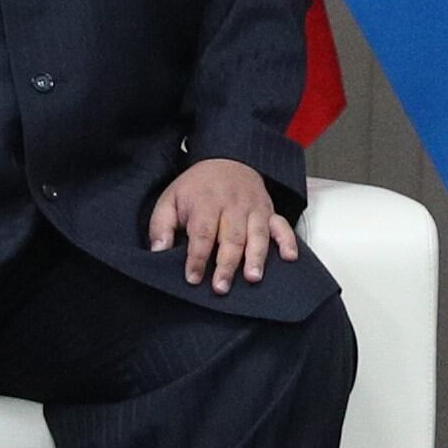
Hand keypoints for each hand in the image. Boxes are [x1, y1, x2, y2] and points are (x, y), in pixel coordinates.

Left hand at [148, 157, 298, 293]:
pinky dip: (288, 241)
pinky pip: (282, 226)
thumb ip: (161, 226)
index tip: (193, 277)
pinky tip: (289, 257)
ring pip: (257, 235)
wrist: (228, 159)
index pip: (203, 233)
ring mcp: (255, 209)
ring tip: (252, 278)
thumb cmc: (197, 187)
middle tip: (221, 287)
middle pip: (231, 237)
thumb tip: (159, 251)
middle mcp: (233, 205)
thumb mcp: (170, 198)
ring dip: (256, 257)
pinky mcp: (270, 212)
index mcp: (206, 202)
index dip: (198, 257)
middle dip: (227, 264)